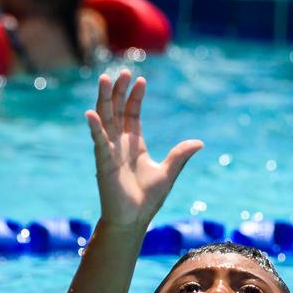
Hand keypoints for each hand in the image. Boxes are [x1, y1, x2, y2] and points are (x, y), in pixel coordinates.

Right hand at [85, 70, 202, 230]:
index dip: (135, 97)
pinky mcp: (103, 162)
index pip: (132, 114)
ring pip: (104, 119)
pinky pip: (98, 141)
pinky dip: (95, 127)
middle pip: (116, 110)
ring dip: (104, 99)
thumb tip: (199, 142)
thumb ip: (180, 155)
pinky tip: (92, 113)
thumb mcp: (168, 173)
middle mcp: (119, 143)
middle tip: (124, 72)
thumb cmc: (147, 199)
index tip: (141, 81)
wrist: (133, 220)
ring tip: (105, 79)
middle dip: (119, 91)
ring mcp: (109, 151)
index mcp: (134, 144)